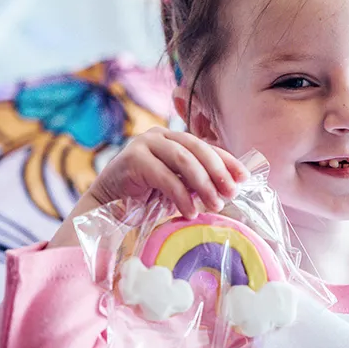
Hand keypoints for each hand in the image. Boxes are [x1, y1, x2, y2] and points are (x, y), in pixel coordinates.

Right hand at [48, 127, 248, 247]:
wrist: (105, 207)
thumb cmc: (144, 199)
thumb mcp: (175, 187)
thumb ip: (195, 182)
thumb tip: (228, 188)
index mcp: (173, 139)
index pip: (205, 146)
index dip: (227, 160)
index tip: (244, 178)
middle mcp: (159, 136)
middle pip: (197, 148)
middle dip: (218, 171)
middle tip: (230, 193)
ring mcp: (144, 144)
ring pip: (184, 159)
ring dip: (203, 184)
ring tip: (215, 205)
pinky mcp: (132, 159)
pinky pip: (164, 176)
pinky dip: (180, 195)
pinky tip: (190, 211)